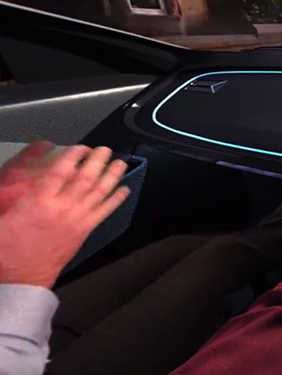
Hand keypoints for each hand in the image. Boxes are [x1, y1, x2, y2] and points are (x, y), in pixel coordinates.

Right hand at [0, 146, 130, 288]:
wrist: (20, 278)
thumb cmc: (6, 251)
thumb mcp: (1, 218)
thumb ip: (10, 196)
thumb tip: (10, 182)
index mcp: (39, 201)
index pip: (60, 170)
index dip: (73, 155)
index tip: (80, 147)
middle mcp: (62, 207)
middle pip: (85, 177)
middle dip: (97, 160)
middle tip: (105, 149)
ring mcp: (77, 218)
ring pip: (99, 191)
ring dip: (112, 175)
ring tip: (120, 162)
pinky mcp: (85, 230)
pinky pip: (106, 211)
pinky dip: (117, 199)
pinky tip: (124, 190)